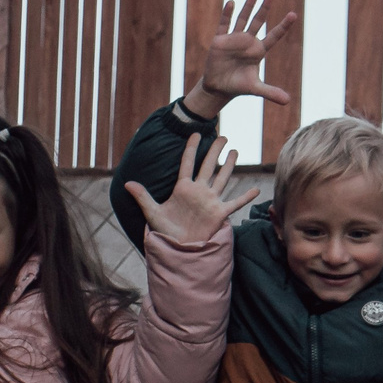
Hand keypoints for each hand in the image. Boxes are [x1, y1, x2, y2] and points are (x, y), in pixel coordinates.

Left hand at [125, 129, 259, 244]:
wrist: (179, 248)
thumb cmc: (166, 231)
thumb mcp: (152, 213)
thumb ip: (142, 197)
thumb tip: (126, 183)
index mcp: (183, 189)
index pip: (187, 164)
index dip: (191, 148)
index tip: (194, 133)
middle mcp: (199, 191)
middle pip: (208, 166)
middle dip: (214, 151)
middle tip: (222, 136)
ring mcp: (210, 201)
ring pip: (222, 178)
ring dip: (229, 165)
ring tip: (234, 151)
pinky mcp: (219, 214)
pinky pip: (235, 203)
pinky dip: (245, 197)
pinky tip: (256, 189)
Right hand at [181, 0, 296, 121]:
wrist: (218, 87)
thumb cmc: (238, 85)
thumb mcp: (255, 88)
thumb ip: (270, 92)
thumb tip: (288, 101)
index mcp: (258, 51)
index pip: (273, 36)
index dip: (283, 26)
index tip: (293, 15)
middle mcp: (248, 41)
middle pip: (258, 21)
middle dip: (265, 7)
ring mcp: (234, 39)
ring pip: (243, 18)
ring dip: (248, 5)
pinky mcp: (220, 40)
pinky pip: (224, 24)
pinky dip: (227, 14)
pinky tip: (231, 3)